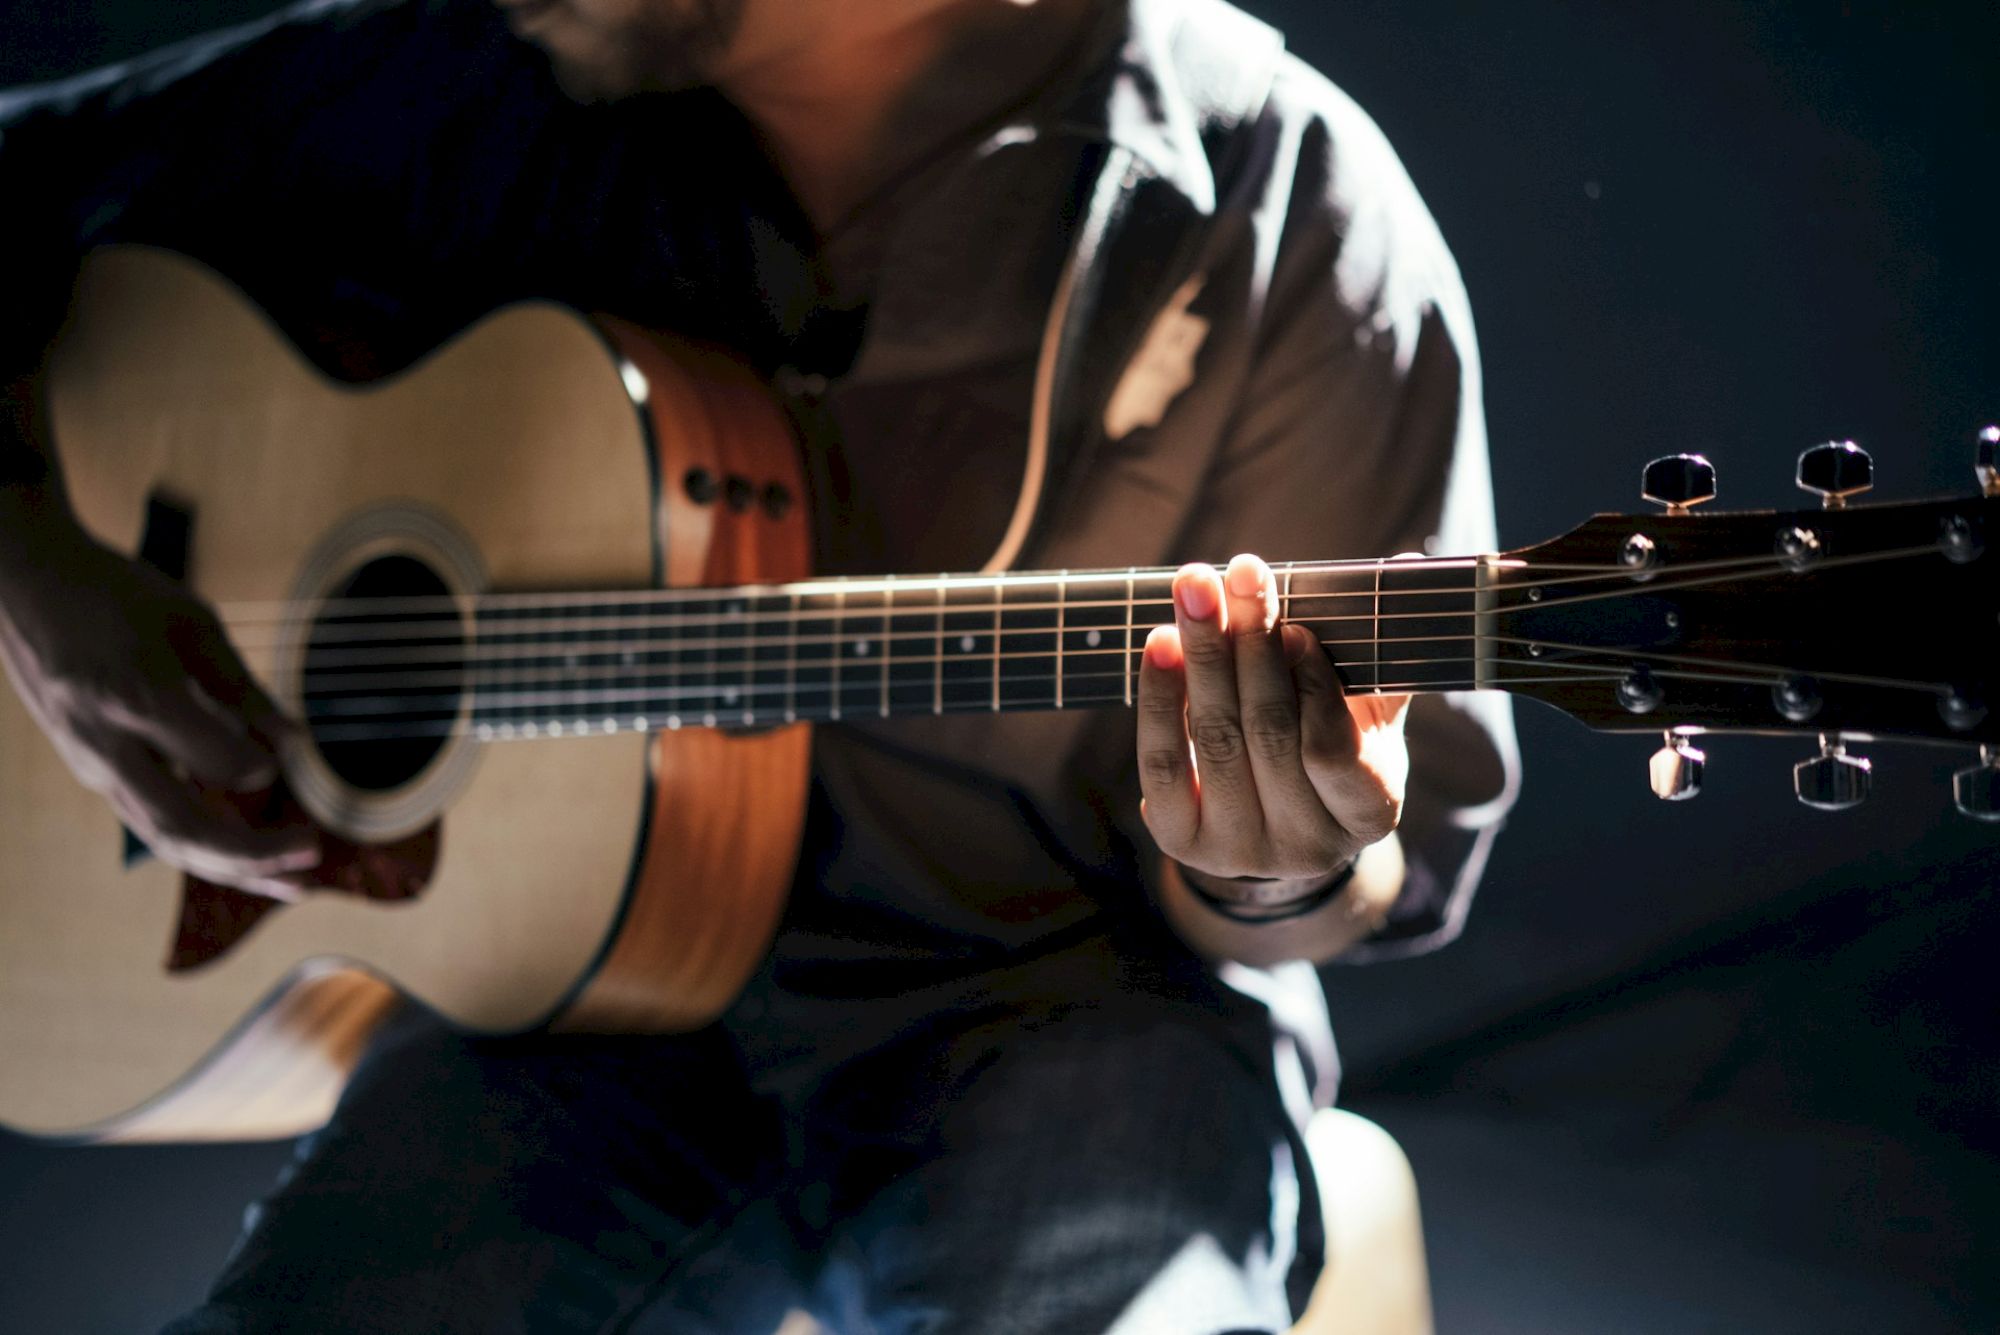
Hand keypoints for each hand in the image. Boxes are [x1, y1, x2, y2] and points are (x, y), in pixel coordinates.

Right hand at [0, 510, 321, 898]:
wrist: (28, 589)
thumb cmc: (117, 595)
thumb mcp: (191, 622)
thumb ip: (241, 686)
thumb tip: (294, 742)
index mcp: (137, 696)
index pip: (215, 761)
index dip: (261, 765)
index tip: (292, 751)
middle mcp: (109, 744)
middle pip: (182, 826)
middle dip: (252, 854)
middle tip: (313, 855)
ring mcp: (94, 765)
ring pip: (165, 839)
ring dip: (234, 868)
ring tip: (295, 885)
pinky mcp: (94, 773)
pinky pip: (153, 824)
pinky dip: (206, 849)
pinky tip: (251, 863)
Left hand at [1137, 553, 1409, 894]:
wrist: (1273, 821)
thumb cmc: (1330, 747)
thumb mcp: (1367, 713)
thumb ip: (1381, 651)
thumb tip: (1409, 564)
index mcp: (1368, 813)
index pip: (1334, 751)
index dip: (1313, 687)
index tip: (1296, 627)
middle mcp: (1305, 846)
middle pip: (1268, 733)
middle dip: (1251, 644)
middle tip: (1242, 573)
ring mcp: (1240, 850)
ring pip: (1215, 740)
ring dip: (1202, 655)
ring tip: (1195, 589)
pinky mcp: (1182, 841)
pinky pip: (1163, 762)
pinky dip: (1160, 698)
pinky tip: (1161, 642)